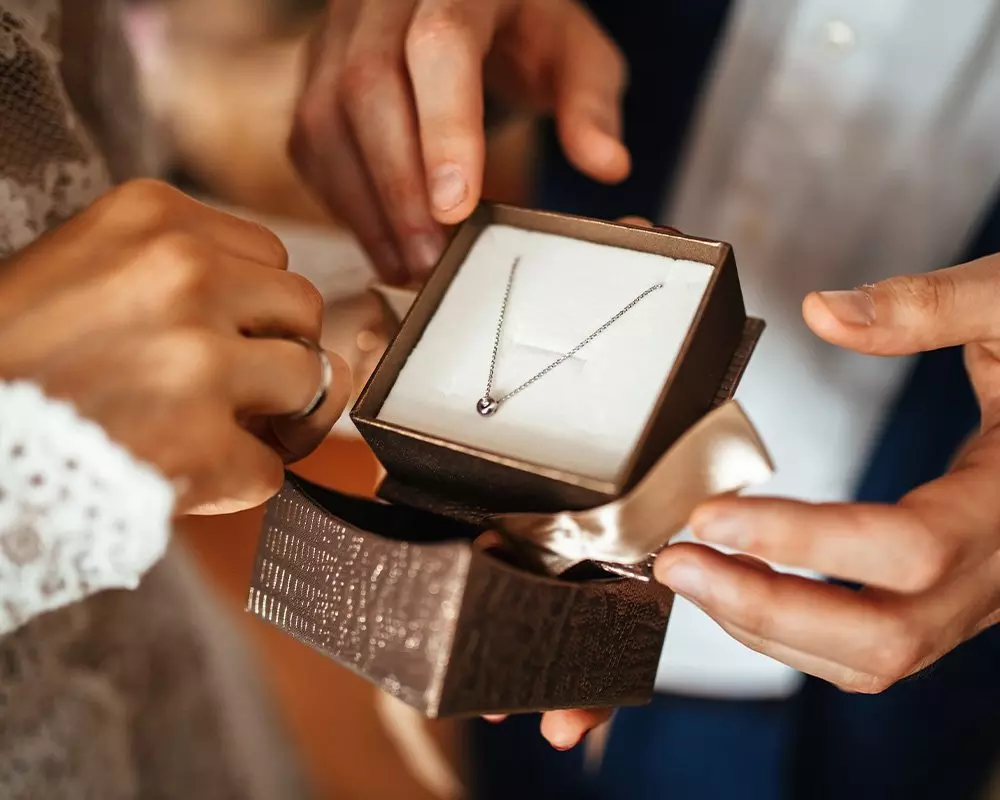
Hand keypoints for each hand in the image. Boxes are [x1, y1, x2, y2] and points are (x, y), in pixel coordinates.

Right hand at [0, 180, 350, 513]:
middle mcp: (186, 275)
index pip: (269, 254)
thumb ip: (168, 268)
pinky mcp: (204, 446)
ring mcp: (200, 362)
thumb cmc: (9, 354)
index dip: (255, 305)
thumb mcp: (77, 265)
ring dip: (283, 415)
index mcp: (152, 217)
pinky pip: (273, 467)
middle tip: (239, 386)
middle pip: (303, 308)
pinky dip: (240, 481)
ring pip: (313, 379)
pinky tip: (193, 476)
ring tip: (231, 432)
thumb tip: (259, 309)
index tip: (225, 334)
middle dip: (279, 350)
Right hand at [290, 0, 628, 282]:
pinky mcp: (314, 73)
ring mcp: (337, 33)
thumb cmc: (525, 28)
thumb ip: (590, 103)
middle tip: (431, 261)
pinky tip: (382, 242)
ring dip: (365, 206)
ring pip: (324, 120)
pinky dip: (342, 202)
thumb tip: (608, 165)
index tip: (456, 208)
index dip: (443, 128)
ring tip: (408, 267)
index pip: (440, 43)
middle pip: (366, 87)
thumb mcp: (575, 52)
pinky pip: (310, 143)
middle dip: (398, 188)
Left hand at [654, 253, 999, 693]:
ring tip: (690, 575)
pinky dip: (792, 631)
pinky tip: (738, 587)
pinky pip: (868, 646)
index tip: (709, 516)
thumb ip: (932, 307)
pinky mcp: (947, 602)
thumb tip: (824, 313)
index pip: (909, 548)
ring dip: (767, 629)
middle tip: (676, 563)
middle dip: (765, 610)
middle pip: (886, 638)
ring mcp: (976, 598)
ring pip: (873, 658)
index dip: (803, 541)